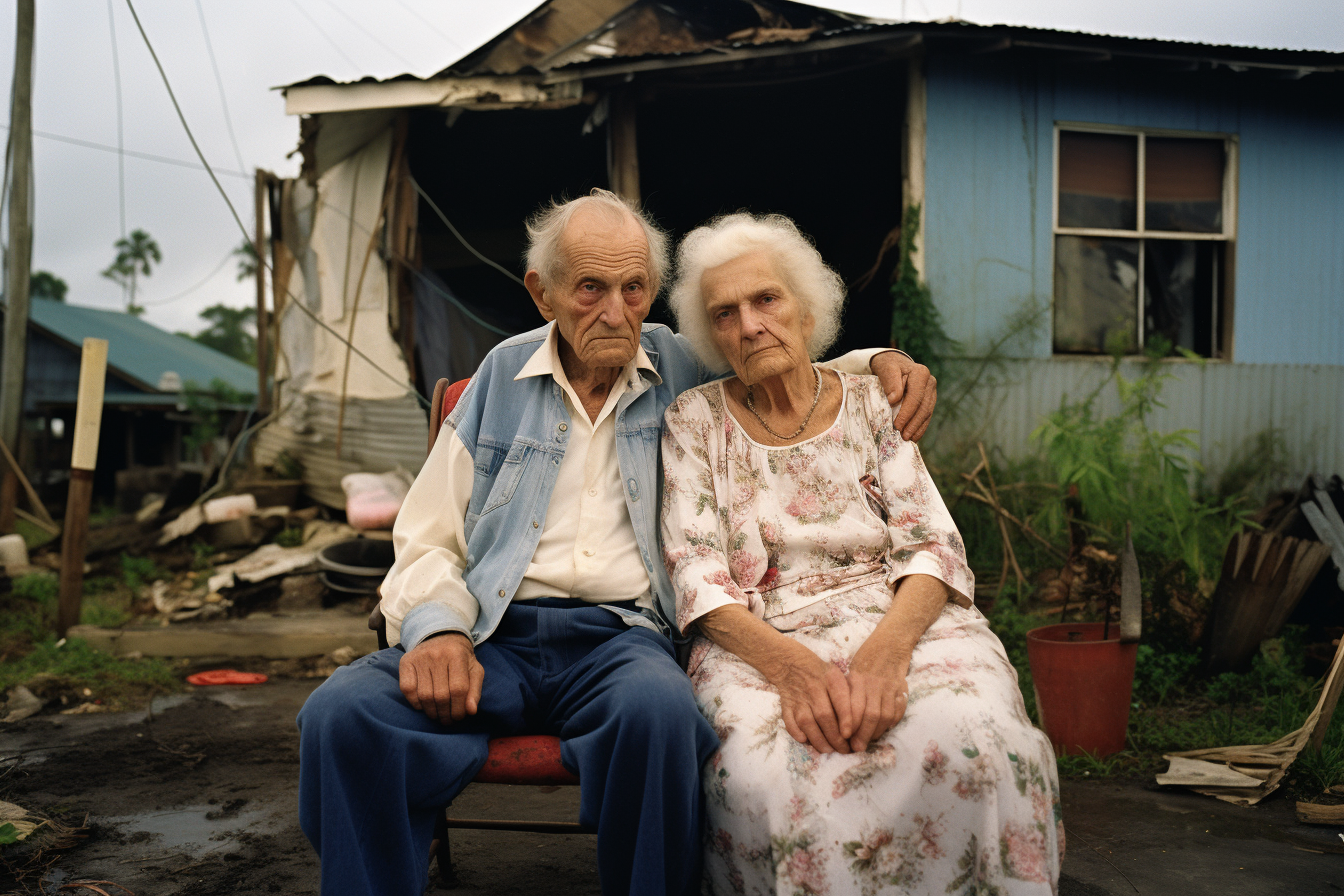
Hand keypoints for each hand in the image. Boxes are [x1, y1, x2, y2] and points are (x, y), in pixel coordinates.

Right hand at [399, 632, 483, 724]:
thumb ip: (475, 690)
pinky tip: (423, 706)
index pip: (458, 688)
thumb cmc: (460, 658)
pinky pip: (407, 689)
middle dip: (445, 713)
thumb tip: (471, 711)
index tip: (459, 717)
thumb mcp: (474, 669)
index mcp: (457, 655)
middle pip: (440, 695)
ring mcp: (420, 657)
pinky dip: (415, 703)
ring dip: (431, 712)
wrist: (441, 636)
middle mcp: (437, 654)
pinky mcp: (406, 661)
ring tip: (437, 716)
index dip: (459, 708)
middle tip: (447, 721)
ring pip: (424, 695)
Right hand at [769, 645, 854, 753]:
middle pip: (825, 716)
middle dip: (835, 738)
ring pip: (807, 723)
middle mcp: (813, 687)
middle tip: (844, 750)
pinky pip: (789, 722)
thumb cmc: (822, 673)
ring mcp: (798, 697)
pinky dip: (796, 733)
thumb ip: (849, 695)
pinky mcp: (786, 705)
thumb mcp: (838, 675)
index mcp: (830, 678)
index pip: (840, 699)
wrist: (791, 662)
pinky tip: (806, 740)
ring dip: (818, 740)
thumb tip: (860, 724)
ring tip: (829, 750)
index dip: (846, 719)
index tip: (850, 735)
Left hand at [846, 636, 909, 751]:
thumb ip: (845, 693)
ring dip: (876, 732)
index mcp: (858, 678)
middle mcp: (875, 683)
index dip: (850, 724)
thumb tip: (837, 720)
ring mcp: (891, 688)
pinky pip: (897, 712)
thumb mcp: (849, 672)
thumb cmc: (863, 661)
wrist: (889, 645)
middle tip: (856, 747)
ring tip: (867, 742)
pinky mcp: (902, 691)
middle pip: (871, 715)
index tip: (844, 737)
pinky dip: (889, 725)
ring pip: (885, 716)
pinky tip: (880, 731)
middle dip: (863, 734)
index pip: (854, 706)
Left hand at [869, 351, 935, 441]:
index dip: (907, 413)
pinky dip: (920, 427)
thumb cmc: (888, 366)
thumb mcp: (886, 369)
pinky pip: (927, 415)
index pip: (915, 397)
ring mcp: (932, 391)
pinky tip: (914, 436)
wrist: (893, 363)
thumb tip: (894, 399)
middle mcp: (930, 382)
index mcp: (920, 373)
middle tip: (902, 437)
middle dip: (913, 424)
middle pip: (923, 407)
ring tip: (907, 439)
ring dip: (917, 428)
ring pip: (927, 413)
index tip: (897, 425)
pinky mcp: (930, 399)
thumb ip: (890, 382)